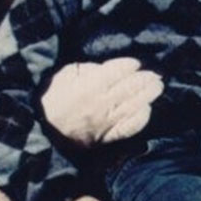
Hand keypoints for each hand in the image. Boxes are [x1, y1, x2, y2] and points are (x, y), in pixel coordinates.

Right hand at [41, 57, 163, 145]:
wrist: (43, 132)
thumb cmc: (52, 99)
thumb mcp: (64, 76)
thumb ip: (86, 69)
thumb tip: (107, 68)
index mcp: (87, 87)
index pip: (116, 72)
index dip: (129, 65)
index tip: (136, 63)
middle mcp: (100, 104)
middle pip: (130, 88)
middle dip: (145, 79)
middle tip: (155, 74)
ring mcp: (106, 122)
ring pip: (134, 105)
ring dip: (148, 94)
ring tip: (157, 86)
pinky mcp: (108, 136)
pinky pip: (130, 127)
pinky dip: (141, 118)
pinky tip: (147, 108)